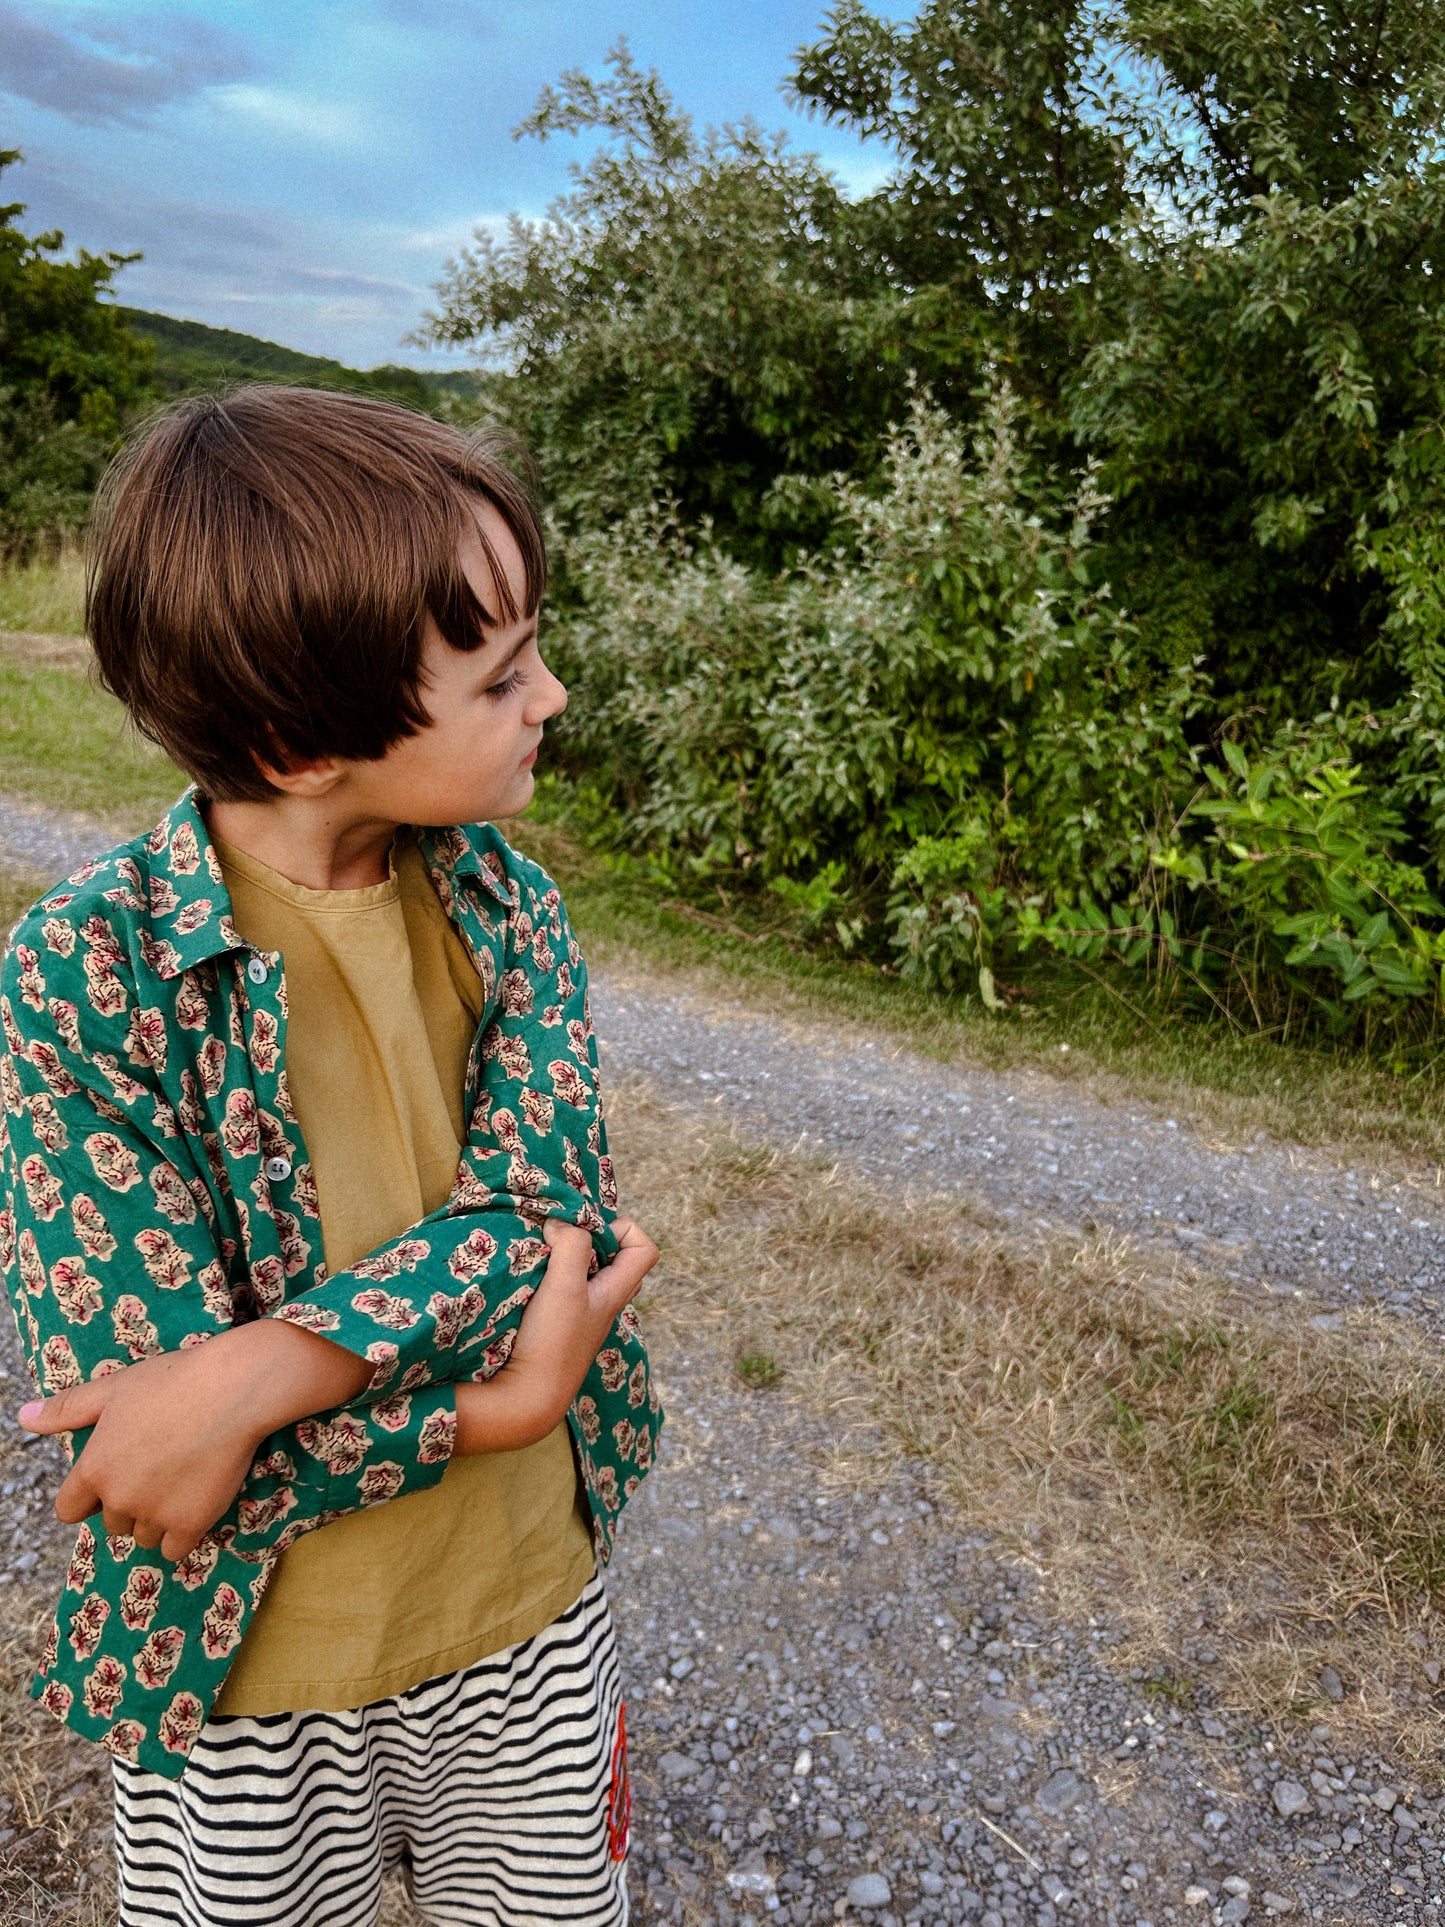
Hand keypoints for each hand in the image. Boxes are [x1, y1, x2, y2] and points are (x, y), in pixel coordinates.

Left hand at [16, 1322, 371, 1561]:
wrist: (232, 1389)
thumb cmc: (171, 1381)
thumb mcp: (114, 1389)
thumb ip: (67, 1409)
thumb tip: (23, 1417)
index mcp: (94, 1468)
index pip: (70, 1510)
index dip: (90, 1496)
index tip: (116, 1477)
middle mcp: (118, 1498)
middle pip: (113, 1523)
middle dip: (131, 1501)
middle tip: (160, 1465)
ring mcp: (155, 1514)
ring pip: (144, 1536)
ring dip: (157, 1518)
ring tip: (182, 1479)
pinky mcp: (191, 1524)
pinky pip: (174, 1550)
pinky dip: (182, 1533)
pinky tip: (196, 1502)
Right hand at [453, 1216, 658, 1454]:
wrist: (527, 1398)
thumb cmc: (553, 1343)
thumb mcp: (566, 1286)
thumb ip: (572, 1247)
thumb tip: (561, 1224)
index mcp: (616, 1293)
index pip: (646, 1250)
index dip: (624, 1229)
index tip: (588, 1231)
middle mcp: (604, 1305)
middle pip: (619, 1260)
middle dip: (594, 1239)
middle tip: (564, 1238)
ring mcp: (582, 1318)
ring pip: (589, 1275)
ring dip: (569, 1259)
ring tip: (544, 1256)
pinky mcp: (559, 1329)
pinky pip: (566, 1292)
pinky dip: (552, 1278)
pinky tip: (529, 1281)